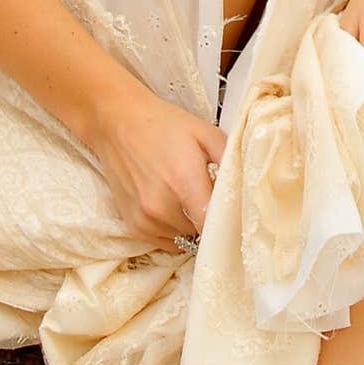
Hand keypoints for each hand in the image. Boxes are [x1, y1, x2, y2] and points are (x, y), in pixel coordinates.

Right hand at [88, 85, 226, 252]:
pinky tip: (170, 205)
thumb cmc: (164, 125)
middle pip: (201, 232)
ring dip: (190, 225)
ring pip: (184, 239)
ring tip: (185, 197)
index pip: (215, 224)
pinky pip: (165, 242)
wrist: (117, 122)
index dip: (227, 222)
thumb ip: (229, 157)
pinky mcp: (133, 226)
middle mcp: (162, 206)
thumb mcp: (203, 131)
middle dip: (208, 219)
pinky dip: (172, 230)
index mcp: (184, 181)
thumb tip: (246, 184)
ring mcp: (145, 219)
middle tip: (207, 196)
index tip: (233, 214)